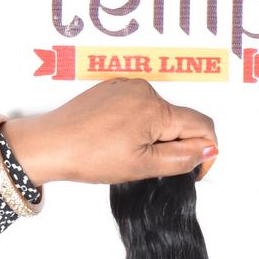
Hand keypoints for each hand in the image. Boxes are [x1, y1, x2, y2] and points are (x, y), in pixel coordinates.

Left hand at [1, 79, 218, 185]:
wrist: (50, 145)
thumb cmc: (89, 156)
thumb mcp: (143, 166)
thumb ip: (182, 158)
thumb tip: (209, 150)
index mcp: (156, 109)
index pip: (202, 125)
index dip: (206, 152)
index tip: (194, 171)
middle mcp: (145, 90)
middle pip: (181, 119)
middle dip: (176, 144)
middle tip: (151, 166)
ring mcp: (127, 87)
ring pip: (160, 114)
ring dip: (156, 136)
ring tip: (129, 153)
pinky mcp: (112, 89)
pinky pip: (140, 107)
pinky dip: (139, 126)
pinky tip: (119, 140)